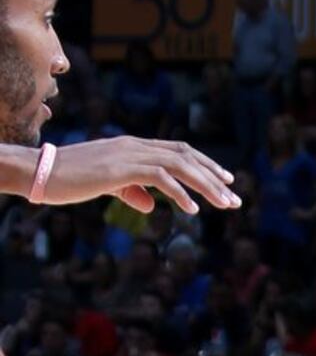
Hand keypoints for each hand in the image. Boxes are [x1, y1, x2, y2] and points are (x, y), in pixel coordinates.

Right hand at [44, 136, 242, 217]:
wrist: (41, 172)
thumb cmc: (71, 180)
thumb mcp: (108, 187)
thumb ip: (131, 191)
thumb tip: (152, 205)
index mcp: (134, 146)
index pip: (179, 150)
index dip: (206, 164)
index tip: (226, 181)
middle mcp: (136, 145)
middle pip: (186, 156)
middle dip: (214, 177)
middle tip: (234, 199)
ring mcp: (129, 154)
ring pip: (179, 165)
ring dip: (205, 186)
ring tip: (223, 205)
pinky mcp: (121, 168)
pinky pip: (160, 178)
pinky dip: (180, 193)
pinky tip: (193, 210)